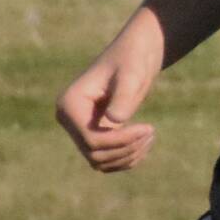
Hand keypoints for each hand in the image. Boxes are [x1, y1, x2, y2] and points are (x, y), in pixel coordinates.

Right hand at [56, 34, 158, 171]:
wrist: (134, 57)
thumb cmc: (132, 61)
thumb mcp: (131, 76)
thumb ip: (123, 96)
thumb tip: (114, 120)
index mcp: (69, 104)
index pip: (92, 139)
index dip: (122, 140)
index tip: (149, 128)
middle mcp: (68, 119)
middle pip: (94, 154)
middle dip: (126, 148)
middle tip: (151, 132)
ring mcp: (78, 129)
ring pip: (99, 162)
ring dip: (127, 156)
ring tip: (150, 136)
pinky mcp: (91, 136)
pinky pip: (106, 161)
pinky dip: (126, 158)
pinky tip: (144, 142)